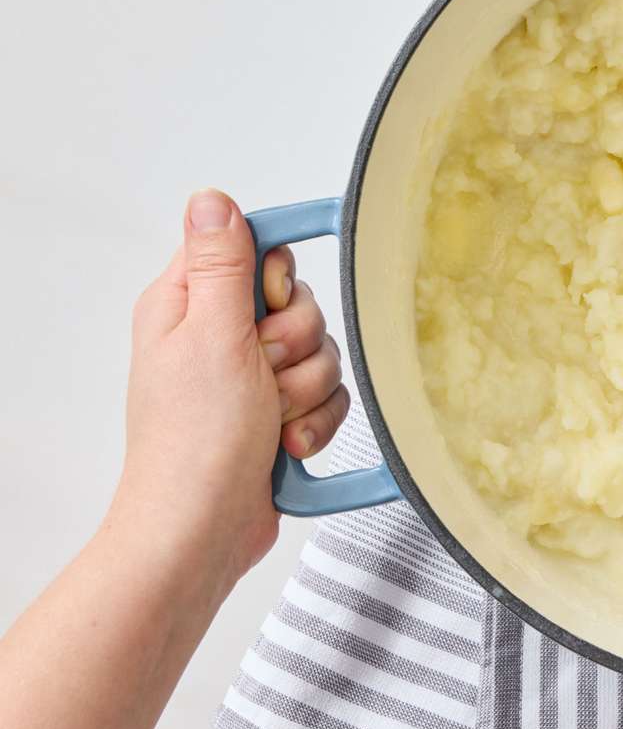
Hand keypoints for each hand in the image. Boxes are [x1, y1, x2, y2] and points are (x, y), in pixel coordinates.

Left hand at [114, 189, 349, 586]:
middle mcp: (219, 337)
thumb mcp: (211, 335)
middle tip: (264, 374)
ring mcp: (250, 380)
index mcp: (189, 305)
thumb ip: (221, 264)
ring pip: (322, 354)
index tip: (272, 304)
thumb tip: (213, 199)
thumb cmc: (195, 442)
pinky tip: (288, 446)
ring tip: (273, 420)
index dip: (277, 277)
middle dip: (299, 346)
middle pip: (299, 305)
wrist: (202, 530)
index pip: (254, 250)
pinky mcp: (278, 416)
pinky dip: (316, 423)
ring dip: (308, 391)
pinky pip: (328, 398)